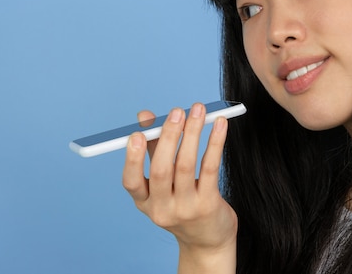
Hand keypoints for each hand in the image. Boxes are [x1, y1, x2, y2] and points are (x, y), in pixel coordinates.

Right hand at [122, 103, 236, 270]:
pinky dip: (214, 143)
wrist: (207, 240)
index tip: (136, 134)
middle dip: (169, 137)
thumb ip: (154, 147)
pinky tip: (220, 125)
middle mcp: (162, 209)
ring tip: (198, 110)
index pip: (131, 182)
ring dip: (193, 133)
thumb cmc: (182, 201)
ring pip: (186, 165)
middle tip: (177, 112)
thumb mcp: (163, 180)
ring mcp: (186, 209)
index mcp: (144, 202)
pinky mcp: (208, 205)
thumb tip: (145, 115)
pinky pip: (210, 168)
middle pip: (161, 170)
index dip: (132, 159)